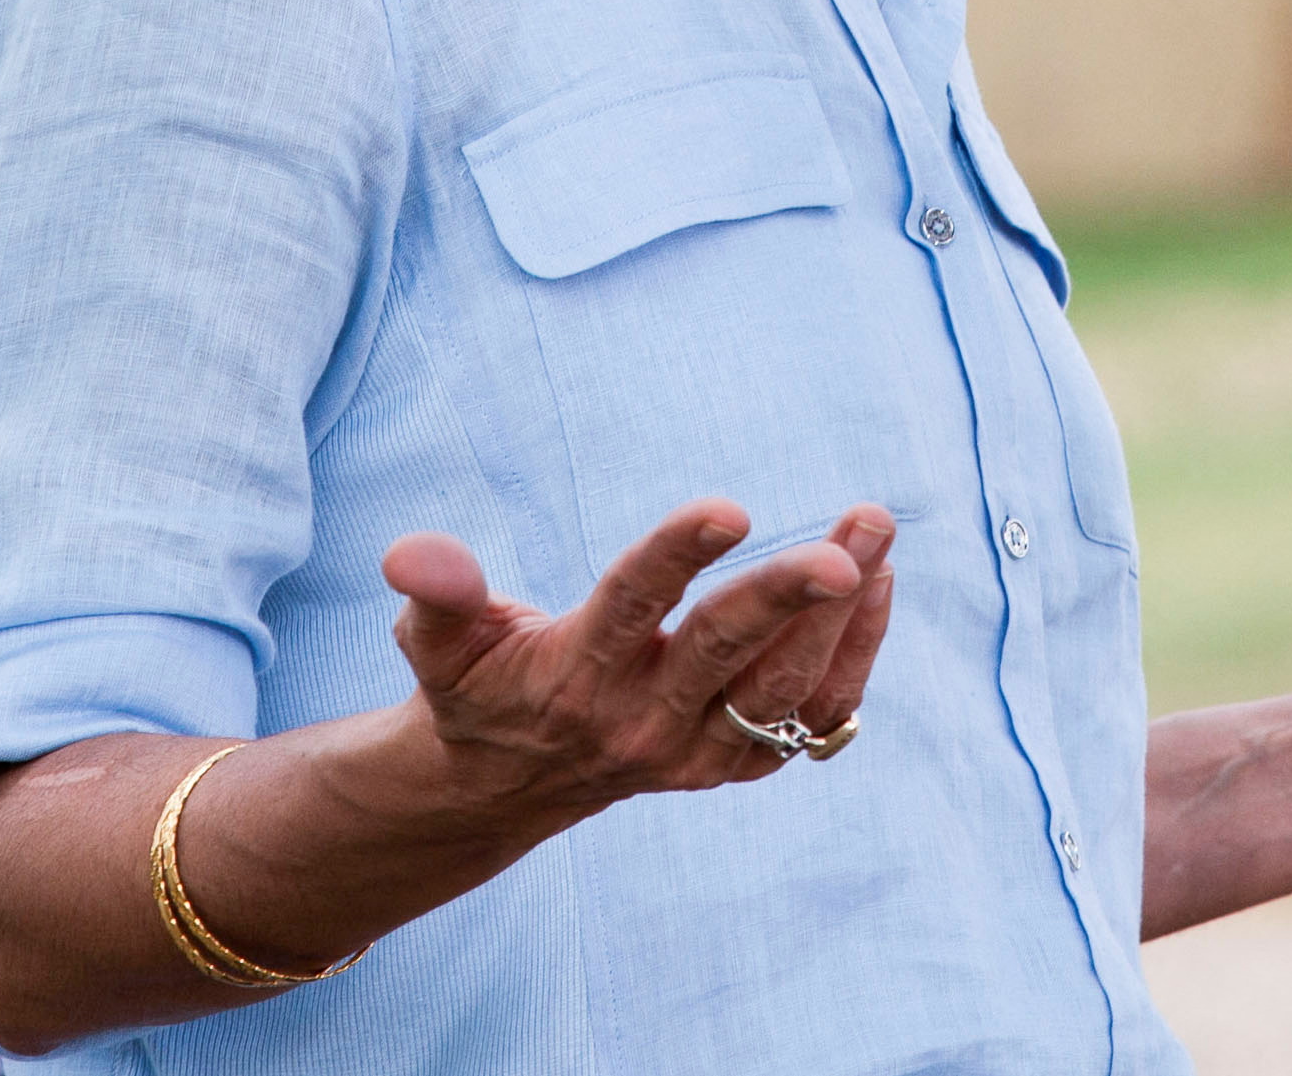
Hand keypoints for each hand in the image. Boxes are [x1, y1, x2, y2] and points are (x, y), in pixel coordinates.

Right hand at [382, 498, 897, 826]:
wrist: (507, 785)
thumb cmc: (475, 686)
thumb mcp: (439, 643)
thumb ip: (438, 595)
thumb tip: (413, 553)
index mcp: (573, 679)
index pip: (631, 609)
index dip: (677, 555)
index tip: (730, 506)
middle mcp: (641, 723)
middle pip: (725, 655)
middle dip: (791, 597)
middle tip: (852, 543)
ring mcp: (695, 752)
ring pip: (783, 690)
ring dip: (840, 615)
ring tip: (876, 533)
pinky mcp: (733, 762)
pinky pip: (810, 719)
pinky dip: (852, 659)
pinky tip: (879, 588)